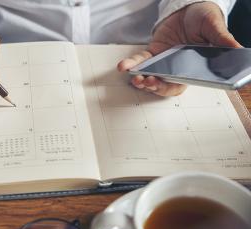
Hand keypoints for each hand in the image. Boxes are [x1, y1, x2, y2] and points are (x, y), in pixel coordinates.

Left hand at [118, 2, 241, 95]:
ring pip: (150, 76)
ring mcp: (162, 62)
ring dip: (141, 80)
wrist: (189, 9)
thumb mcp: (214, 26)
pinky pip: (140, 61)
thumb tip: (237, 50)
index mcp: (193, 68)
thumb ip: (222, 39)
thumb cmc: (204, 19)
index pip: (182, 83)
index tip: (164, 86)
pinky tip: (123, 66)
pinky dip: (131, 64)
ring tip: (136, 78)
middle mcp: (176, 68)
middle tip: (148, 82)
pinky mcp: (152, 53)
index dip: (172, 87)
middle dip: (154, 86)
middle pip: (163, 84)